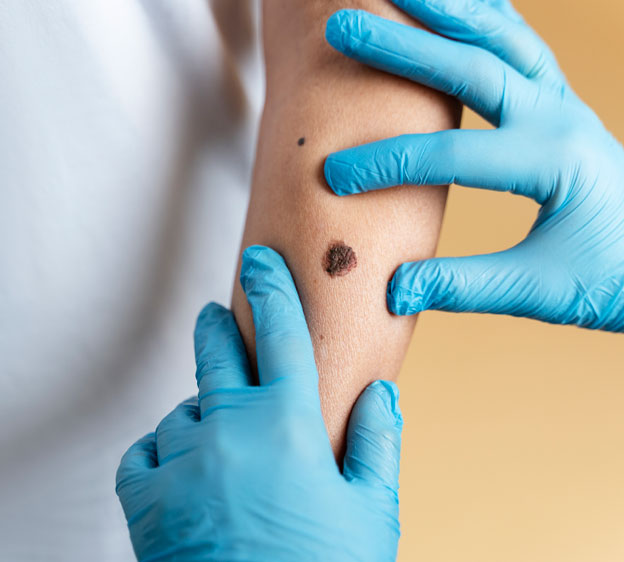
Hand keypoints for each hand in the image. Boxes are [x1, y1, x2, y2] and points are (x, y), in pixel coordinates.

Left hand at [115, 245, 402, 561]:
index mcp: (287, 425)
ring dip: (200, 415)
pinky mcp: (146, 499)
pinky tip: (183, 470)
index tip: (260, 263)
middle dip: (217, 327)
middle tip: (217, 316)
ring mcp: (182, 463)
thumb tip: (383, 393)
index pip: (281, 333)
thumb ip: (378, 442)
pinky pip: (145, 451)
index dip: (272, 288)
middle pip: (215, 352)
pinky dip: (161, 452)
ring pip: (183, 411)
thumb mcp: (370, 511)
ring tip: (220, 442)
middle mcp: (229, 430)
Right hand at [324, 0, 623, 331]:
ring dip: (445, 9)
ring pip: (501, 37)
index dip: (389, 164)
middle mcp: (561, 117)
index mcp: (554, 163)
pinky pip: (520, 44)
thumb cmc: (609, 280)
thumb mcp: (537, 290)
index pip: (454, 155)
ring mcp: (563, 102)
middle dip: (402, 49)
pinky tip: (453, 5)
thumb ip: (463, 286)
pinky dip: (485, 16)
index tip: (334, 176)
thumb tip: (394, 289)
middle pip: (473, 67)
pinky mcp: (559, 102)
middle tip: (342, 28)